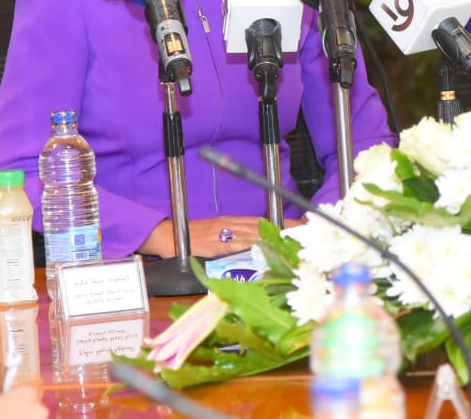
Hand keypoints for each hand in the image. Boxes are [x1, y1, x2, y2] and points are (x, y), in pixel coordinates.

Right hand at [143, 216, 302, 257]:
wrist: (165, 235)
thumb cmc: (190, 238)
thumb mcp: (215, 236)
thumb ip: (233, 241)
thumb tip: (253, 249)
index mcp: (232, 222)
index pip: (263, 222)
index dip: (282, 223)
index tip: (302, 226)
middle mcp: (230, 224)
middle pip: (263, 225)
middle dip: (284, 228)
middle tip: (305, 233)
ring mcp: (221, 233)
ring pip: (252, 232)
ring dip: (272, 236)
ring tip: (291, 240)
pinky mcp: (211, 244)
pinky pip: (232, 244)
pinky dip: (248, 245)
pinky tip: (260, 247)